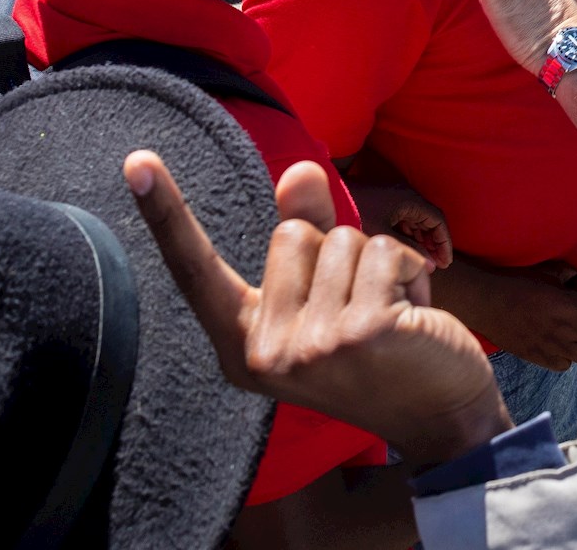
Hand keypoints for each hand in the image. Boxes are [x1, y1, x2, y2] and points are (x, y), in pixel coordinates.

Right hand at [123, 150, 512, 467]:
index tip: (137, 160)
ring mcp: (310, 348)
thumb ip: (307, 230)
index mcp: (243, 345)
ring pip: (343, 239)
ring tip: (392, 314)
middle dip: (338, 253)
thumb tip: (299, 171)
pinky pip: (386, 252)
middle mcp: (265, 353)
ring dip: (381, 264)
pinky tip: (416, 317)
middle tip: (362, 308)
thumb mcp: (329, 294)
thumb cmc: (381, 350)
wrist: (440, 416)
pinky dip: (412, 270)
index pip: (196, 271)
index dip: (166, 213)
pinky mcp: (361, 333)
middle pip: (291, 232)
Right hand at [467, 261, 576, 371]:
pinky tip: (562, 349)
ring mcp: (553, 345)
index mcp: (572, 305)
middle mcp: (567, 328)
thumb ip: (566, 276)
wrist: (488, 303)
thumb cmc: (516, 284)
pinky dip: (568, 360)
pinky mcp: (539, 357)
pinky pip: (564, 367)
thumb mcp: (546, 273)